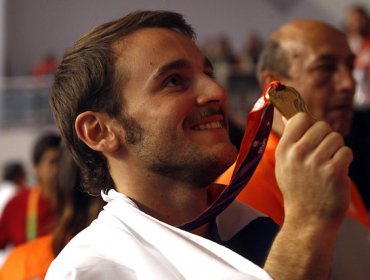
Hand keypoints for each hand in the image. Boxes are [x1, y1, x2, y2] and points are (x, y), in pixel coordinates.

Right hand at [275, 113, 351, 228]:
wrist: (308, 219)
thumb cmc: (297, 188)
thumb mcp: (284, 163)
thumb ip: (289, 139)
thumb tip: (287, 114)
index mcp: (284, 149)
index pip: (300, 118)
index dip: (310, 124)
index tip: (312, 135)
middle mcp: (297, 153)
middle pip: (322, 125)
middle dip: (326, 137)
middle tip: (322, 153)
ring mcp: (315, 162)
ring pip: (336, 138)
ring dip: (337, 149)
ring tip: (328, 164)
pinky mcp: (333, 171)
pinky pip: (346, 151)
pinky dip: (345, 160)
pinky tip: (337, 171)